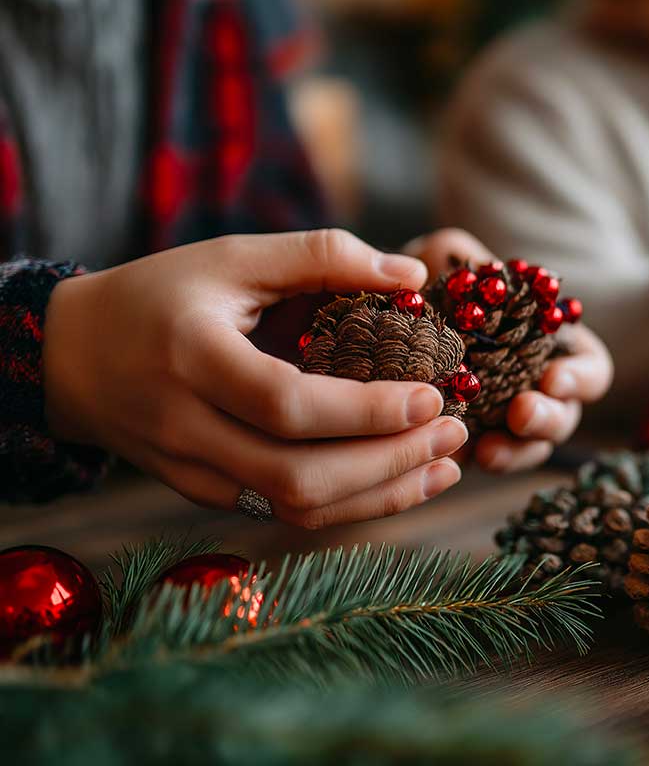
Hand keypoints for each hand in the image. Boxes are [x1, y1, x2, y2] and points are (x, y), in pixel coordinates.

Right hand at [42, 229, 467, 528]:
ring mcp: (192, 472)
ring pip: (296, 508)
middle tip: (457, 431)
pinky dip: (351, 502)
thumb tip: (414, 274)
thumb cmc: (160, 295)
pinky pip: (285, 511)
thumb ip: (320, 256)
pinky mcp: (204, 494)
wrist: (72, 356)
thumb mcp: (231, 257)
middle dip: (390, 461)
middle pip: (298, 474)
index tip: (434, 397)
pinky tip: (404, 478)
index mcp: (191, 358)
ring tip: (448, 462)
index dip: (366, 411)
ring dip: (382, 493)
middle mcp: (186, 427)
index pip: (286, 404)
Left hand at [407, 228, 613, 471]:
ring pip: (530, 447)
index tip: (552, 378)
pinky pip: (483, 462)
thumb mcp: (442, 257)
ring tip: (487, 451)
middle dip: (548, 418)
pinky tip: (453, 457)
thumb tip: (470, 268)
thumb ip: (457, 253)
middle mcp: (536, 387)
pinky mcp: (471, 445)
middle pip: (565, 416)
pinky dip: (472, 462)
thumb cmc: (430, 282)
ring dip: (516, 451)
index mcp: (549, 344)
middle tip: (520, 412)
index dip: (580, 378)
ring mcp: (505, 421)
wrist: (382, 318)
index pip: (590, 369)